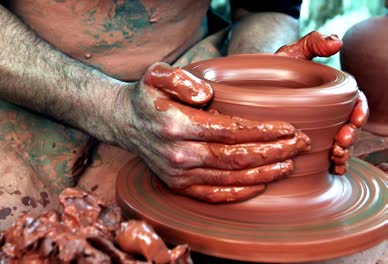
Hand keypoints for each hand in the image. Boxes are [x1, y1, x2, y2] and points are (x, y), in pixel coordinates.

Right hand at [115, 62, 310, 202]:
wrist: (123, 122)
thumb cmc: (146, 97)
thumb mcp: (156, 74)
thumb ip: (181, 80)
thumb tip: (207, 97)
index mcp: (177, 125)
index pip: (231, 131)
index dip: (264, 131)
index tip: (289, 127)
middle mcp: (178, 154)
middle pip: (237, 158)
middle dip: (274, 152)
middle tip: (301, 144)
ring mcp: (178, 174)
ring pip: (230, 179)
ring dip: (265, 173)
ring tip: (290, 163)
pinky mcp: (178, 186)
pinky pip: (214, 195)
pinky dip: (241, 192)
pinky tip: (261, 184)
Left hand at [275, 31, 368, 174]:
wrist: (250, 87)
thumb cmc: (273, 70)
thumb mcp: (292, 54)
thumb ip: (312, 44)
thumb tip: (335, 42)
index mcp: (331, 93)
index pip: (355, 102)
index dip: (360, 112)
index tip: (354, 120)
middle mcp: (329, 112)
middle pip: (351, 127)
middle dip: (351, 138)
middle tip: (341, 144)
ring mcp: (319, 129)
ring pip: (341, 144)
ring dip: (345, 152)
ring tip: (336, 157)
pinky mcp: (307, 143)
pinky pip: (326, 156)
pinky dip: (334, 164)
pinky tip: (333, 169)